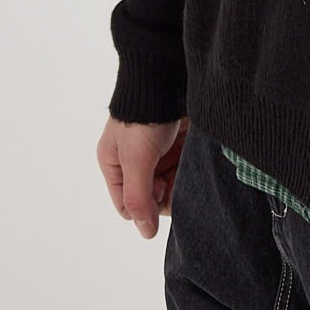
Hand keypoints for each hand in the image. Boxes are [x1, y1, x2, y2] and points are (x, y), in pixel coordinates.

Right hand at [97, 114, 187, 238]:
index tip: (160, 189)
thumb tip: (146, 233)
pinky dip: (190, 169)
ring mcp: (158, 152)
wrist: (167, 76)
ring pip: (171, 184)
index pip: (128, 205)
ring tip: (188, 167)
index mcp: (114, 164)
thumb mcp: (137, 159)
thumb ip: (138, 196)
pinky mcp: (178, 143)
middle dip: (167, 193)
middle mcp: (135, 161)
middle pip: (152, 196)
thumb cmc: (144, 116)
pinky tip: (195, 160)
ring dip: (181, 181)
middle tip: (178, 179)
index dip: (146, 206)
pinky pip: (184, 168)